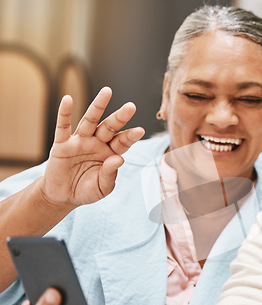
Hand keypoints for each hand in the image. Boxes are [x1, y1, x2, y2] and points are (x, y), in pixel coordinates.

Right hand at [41, 87, 144, 207]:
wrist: (63, 197)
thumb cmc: (87, 191)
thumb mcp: (102, 187)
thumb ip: (110, 174)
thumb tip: (119, 159)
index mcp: (110, 153)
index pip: (123, 142)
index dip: (131, 136)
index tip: (140, 130)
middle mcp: (97, 143)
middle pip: (110, 127)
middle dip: (120, 117)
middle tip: (131, 106)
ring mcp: (80, 141)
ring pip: (90, 121)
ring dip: (98, 106)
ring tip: (107, 91)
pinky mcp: (62, 144)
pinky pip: (63, 127)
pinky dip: (65, 113)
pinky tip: (68, 99)